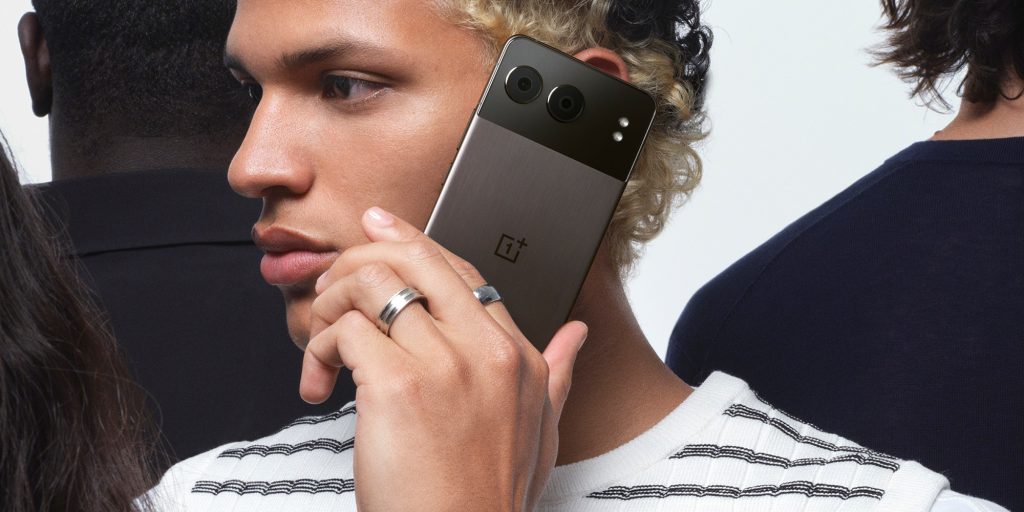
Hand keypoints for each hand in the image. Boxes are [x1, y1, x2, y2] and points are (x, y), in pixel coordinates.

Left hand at [303, 207, 587, 511]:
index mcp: (517, 355)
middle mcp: (486, 351)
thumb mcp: (541, 432)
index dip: (414, 243)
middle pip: (419, 260)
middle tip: (333, 281)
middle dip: (363, 256)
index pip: (462, 270)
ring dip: (332, 304)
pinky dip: (319, 349)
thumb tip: (576, 334)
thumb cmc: (488, 496)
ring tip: (322, 341)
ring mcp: (445, 366)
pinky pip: (346, 331)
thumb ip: (556, 374)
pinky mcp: (398, 387)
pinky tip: (320, 384)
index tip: (381, 229)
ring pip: (373, 285)